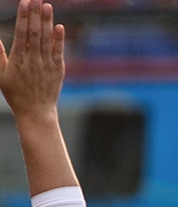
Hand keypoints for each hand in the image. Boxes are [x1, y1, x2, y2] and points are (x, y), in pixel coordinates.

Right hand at [0, 0, 64, 117]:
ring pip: (47, 40)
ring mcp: (47, 65)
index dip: (24, 17)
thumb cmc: (16, 93)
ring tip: (47, 6)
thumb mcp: (1, 75)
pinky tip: (59, 27)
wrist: (36, 111)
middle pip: (35, 33)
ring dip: (47, 22)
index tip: (25, 2)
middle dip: (35, 15)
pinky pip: (59, 52)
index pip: (22, 34)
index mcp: (18, 60)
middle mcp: (33, 61)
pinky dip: (59, 40)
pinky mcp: (58, 70)